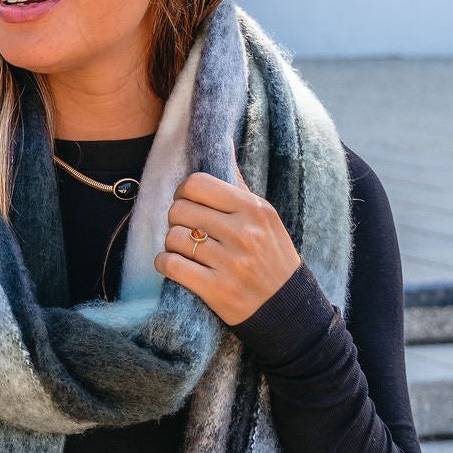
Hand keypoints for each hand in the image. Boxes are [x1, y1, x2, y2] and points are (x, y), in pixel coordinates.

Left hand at [153, 143, 300, 324]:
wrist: (287, 309)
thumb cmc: (272, 259)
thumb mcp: (266, 218)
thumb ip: (239, 187)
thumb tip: (223, 143)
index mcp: (254, 209)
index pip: (197, 183)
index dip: (184, 193)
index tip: (188, 205)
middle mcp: (244, 233)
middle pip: (179, 209)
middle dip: (176, 220)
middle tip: (185, 230)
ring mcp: (230, 263)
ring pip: (172, 237)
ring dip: (171, 245)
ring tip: (184, 251)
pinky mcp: (217, 290)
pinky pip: (170, 265)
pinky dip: (165, 264)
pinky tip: (175, 266)